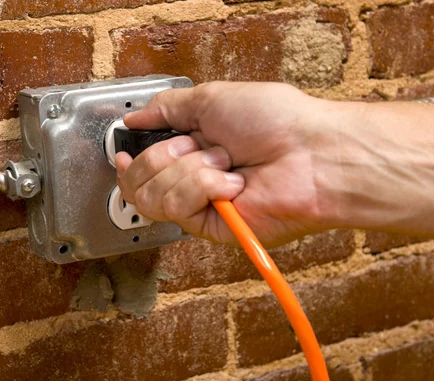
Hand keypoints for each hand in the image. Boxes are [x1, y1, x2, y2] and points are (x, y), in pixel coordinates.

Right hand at [116, 82, 334, 247]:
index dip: (128, 160)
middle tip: (198, 146)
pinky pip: (178, 207)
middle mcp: (192, 178)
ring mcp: (200, 204)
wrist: (311, 155)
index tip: (122, 150)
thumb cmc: (275, 121)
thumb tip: (134, 116)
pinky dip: (204, 187)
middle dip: (164, 156)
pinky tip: (233, 185)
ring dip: (190, 170)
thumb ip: (166, 108)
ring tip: (226, 164)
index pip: (140, 163)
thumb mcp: (211, 99)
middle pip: (137, 181)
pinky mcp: (210, 227)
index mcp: (191, 147)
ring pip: (152, 194)